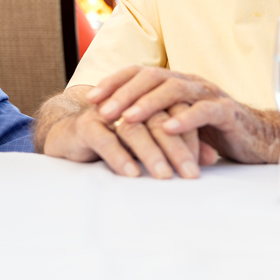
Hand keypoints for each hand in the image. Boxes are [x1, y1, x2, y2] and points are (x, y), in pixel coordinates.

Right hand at [38, 86, 209, 178]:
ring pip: (134, 129)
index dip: (191, 138)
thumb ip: (180, 146)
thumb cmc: (115, 140)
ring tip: (164, 177)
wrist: (68, 135)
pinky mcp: (85, 126)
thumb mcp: (150, 144)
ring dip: (151, 153)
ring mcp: (106, 113)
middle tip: (190, 175)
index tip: (202, 165)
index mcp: (147, 103)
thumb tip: (211, 157)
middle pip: (158, 120)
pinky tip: (132, 173)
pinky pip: (105, 140)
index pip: (175, 114)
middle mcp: (129, 103)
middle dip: (176, 148)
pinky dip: (120, 156)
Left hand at [87, 66, 279, 163]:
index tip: (90, 97)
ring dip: (147, 103)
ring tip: (127, 118)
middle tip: (102, 110)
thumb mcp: (177, 122)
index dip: (114, 82)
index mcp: (176, 82)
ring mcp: (209, 95)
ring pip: (175, 90)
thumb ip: (153, 118)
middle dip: (123, 92)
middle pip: (152, 76)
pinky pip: (204, 110)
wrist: (259, 138)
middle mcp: (190, 82)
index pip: (139, 73)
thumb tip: (113, 125)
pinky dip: (184, 118)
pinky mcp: (227, 112)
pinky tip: (167, 128)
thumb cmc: (214, 131)